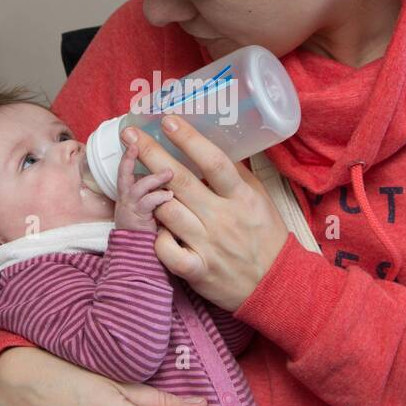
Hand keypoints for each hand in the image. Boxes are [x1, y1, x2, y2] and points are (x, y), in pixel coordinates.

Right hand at [113, 140, 173, 232]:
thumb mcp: (154, 202)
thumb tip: (177, 169)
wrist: (139, 253)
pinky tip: (169, 196)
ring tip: (169, 173)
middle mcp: (126, 198)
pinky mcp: (137, 220)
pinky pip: (146, 203)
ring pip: (138, 187)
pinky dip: (158, 197)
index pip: (126, 169)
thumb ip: (159, 187)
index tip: (134, 140)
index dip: (129, 155)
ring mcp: (130, 209)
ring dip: (154, 178)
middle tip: (136, 144)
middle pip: (123, 173)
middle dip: (128, 158)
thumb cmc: (151, 225)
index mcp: (129, 192)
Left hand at [123, 119, 287, 311]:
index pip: (213, 162)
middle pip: (181, 181)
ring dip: (148, 193)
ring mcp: (208, 245)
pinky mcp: (197, 270)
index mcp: (241, 197)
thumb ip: (236, 175)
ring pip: (167, 212)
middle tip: (130, 133)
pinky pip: (166, 250)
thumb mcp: (259, 199)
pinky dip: (157, 238)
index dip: (189, 139)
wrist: (275, 285)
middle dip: (152, 153)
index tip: (167, 120)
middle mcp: (223, 218)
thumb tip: (211, 146)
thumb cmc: (265, 236)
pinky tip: (154, 227)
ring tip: (134, 176)